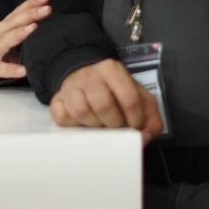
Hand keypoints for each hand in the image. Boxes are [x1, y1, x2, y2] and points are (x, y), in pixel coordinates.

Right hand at [0, 0, 50, 82]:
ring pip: (6, 40)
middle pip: (15, 22)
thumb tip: (48, 24)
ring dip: (20, 33)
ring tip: (33, 27)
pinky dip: (12, 69)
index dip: (31, 4)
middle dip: (31, 14)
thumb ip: (23, 29)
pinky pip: (2, 68)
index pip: (18, 12)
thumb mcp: (7, 36)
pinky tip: (23, 70)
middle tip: (47, 8)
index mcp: (4, 27)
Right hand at [47, 58, 164, 143]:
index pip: (129, 99)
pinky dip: (74, 125)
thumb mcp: (139, 98)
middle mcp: (90, 74)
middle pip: (103, 105)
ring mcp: (71, 86)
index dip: (135, 119)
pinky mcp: (57, 99)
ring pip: (82, 111)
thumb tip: (144, 138)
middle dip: (113, 123)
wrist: (84, 75)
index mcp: (113, 70)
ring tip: (100, 123)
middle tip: (115, 125)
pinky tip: (82, 122)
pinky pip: (63, 117)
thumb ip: (151, 118)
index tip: (135, 126)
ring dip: (94, 125)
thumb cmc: (115, 91)